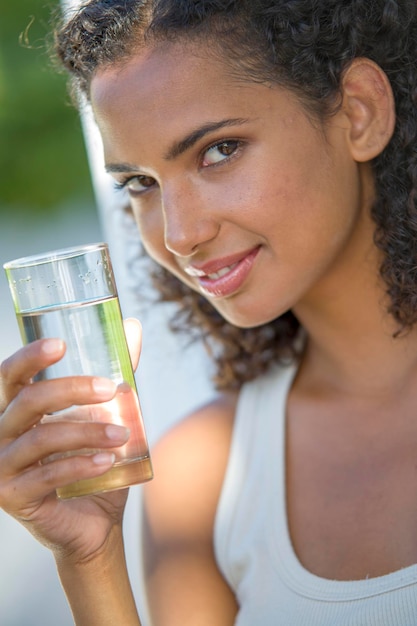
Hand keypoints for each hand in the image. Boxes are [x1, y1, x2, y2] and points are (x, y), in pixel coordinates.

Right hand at [0, 318, 142, 564]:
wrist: (94, 520)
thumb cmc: (94, 461)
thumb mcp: (105, 414)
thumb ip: (114, 373)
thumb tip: (132, 327)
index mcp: (17, 409)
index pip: (11, 375)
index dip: (30, 357)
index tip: (61, 344)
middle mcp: (1, 433)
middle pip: (29, 400)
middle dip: (72, 389)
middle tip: (110, 389)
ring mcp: (2, 466)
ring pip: (43, 438)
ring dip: (88, 432)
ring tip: (123, 433)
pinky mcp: (12, 496)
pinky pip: (47, 475)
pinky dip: (81, 465)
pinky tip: (108, 462)